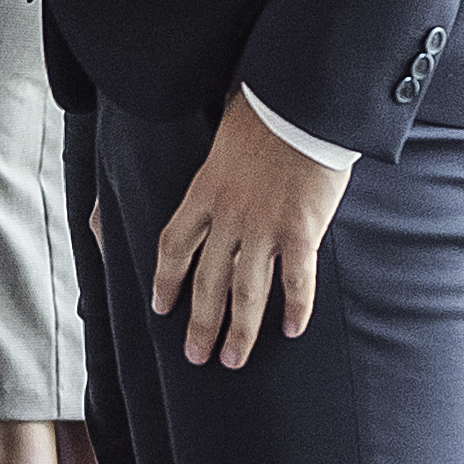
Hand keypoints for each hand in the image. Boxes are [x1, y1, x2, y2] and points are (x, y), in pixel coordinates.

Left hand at [146, 92, 350, 370]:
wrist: (302, 103)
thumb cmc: (264, 112)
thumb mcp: (221, 136)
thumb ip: (211, 163)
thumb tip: (202, 165)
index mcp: (203, 193)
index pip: (174, 246)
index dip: (165, 280)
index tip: (161, 306)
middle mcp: (228, 217)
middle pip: (206, 282)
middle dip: (200, 323)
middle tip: (197, 356)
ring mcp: (264, 227)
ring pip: (245, 292)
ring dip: (239, 330)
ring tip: (234, 360)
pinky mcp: (300, 230)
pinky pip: (296, 280)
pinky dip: (295, 308)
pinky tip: (293, 330)